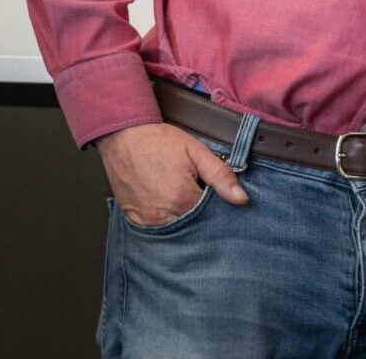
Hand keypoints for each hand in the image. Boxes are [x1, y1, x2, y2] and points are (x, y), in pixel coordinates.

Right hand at [98, 122, 248, 225]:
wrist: (124, 135)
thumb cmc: (158, 141)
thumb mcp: (196, 152)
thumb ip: (221, 175)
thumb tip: (241, 198)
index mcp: (183, 199)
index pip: (212, 216)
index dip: (218, 207)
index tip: (216, 196)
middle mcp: (163, 215)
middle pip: (193, 226)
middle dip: (201, 216)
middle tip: (197, 194)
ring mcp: (146, 220)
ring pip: (175, 230)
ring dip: (183, 220)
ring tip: (181, 198)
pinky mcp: (134, 219)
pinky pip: (156, 229)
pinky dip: (165, 221)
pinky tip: (167, 205)